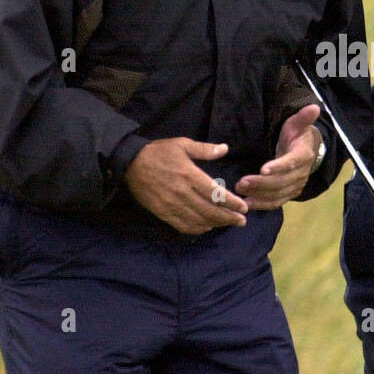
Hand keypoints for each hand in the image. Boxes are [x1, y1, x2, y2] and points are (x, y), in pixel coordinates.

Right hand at [125, 137, 247, 234]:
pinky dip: (197, 229)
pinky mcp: (162, 212)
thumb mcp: (182, 144)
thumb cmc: (159, 152)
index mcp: (189, 175)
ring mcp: (171, 205)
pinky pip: (182, 225)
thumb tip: (225, 148)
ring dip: (215, 224)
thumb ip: (204, 149)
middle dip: (228, 218)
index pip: (215, 194)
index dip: (232, 203)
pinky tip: (206, 227)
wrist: (130, 163)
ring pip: (198, 220)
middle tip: (242, 221)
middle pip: (210, 211)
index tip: (243, 208)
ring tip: (228, 224)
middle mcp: (182, 193)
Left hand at [236, 104, 321, 210]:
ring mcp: (296, 185)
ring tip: (240, 191)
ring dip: (259, 195)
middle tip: (241, 182)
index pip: (291, 162)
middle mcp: (302, 173)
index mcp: (304, 155)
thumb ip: (303, 117)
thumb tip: (314, 107)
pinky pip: (276, 202)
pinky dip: (262, 204)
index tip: (263, 169)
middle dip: (261, 183)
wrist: (305, 150)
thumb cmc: (296, 134)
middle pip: (282, 181)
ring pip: (278, 194)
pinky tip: (247, 203)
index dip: (278, 166)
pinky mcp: (289, 193)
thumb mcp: (298, 123)